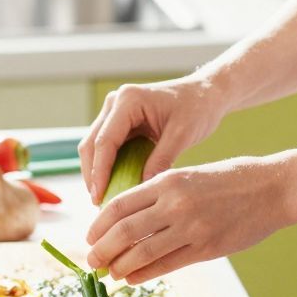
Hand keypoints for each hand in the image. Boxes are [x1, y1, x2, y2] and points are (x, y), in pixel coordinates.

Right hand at [79, 75, 227, 202]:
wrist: (205, 94)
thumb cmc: (197, 108)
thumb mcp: (182, 135)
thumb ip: (161, 160)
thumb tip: (141, 189)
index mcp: (128, 100)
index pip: (105, 141)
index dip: (99, 172)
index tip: (100, 196)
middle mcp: (116, 102)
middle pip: (91, 143)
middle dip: (92, 174)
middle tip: (98, 202)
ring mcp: (115, 111)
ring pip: (94, 146)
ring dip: (96, 171)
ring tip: (104, 198)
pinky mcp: (120, 121)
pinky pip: (107, 147)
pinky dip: (107, 166)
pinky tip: (114, 185)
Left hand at [84, 153, 290, 282]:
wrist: (273, 188)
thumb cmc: (231, 179)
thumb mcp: (190, 175)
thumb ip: (161, 192)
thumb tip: (129, 213)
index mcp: (167, 181)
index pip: (118, 206)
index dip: (98, 225)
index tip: (90, 237)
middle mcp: (175, 204)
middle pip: (123, 232)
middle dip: (101, 250)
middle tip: (92, 261)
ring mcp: (191, 228)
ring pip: (141, 253)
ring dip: (120, 266)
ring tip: (111, 272)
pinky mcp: (207, 248)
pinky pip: (167, 265)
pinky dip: (144, 273)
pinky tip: (134, 277)